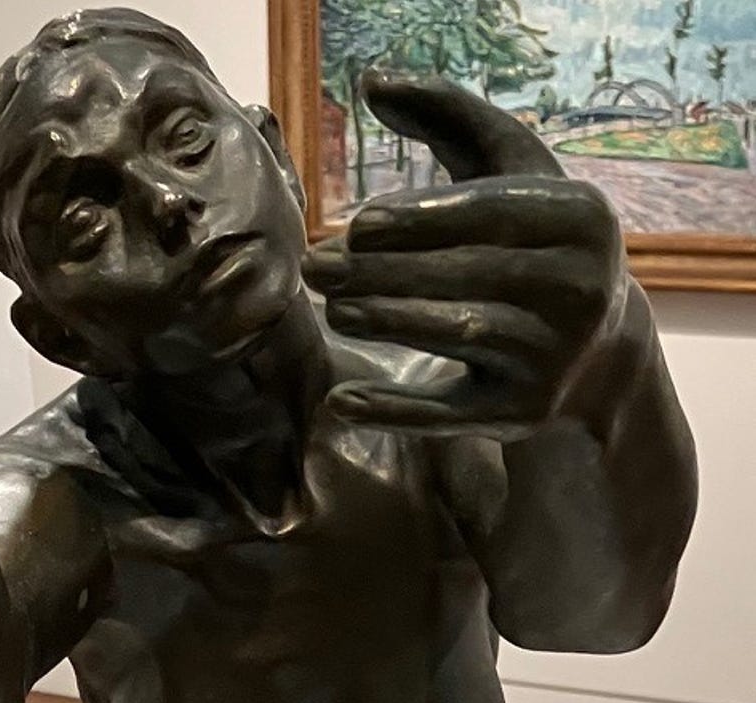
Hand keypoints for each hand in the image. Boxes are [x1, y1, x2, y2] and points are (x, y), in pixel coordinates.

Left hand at [303, 71, 627, 439]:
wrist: (595, 345)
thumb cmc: (532, 238)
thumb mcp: (509, 170)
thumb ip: (448, 116)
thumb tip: (370, 79)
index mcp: (579, 218)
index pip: (490, 213)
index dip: (421, 217)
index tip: (357, 224)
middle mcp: (580, 288)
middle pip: (466, 275)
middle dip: (382, 270)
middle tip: (316, 265)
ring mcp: (555, 356)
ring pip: (458, 336)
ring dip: (387, 320)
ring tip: (334, 305)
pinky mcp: (525, 412)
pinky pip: (453, 413)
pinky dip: (396, 410)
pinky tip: (342, 403)